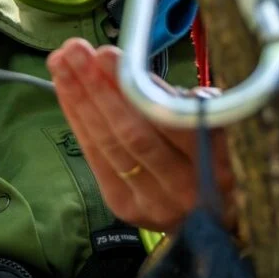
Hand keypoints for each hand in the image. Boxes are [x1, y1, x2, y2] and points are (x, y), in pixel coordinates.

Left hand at [47, 38, 234, 232]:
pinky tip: (65, 90)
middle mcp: (182, 187)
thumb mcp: (216, 133)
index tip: (109, 54)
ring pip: (109, 143)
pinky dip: (78, 119)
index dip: (136, 88)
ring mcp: (149, 199)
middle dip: (98, 86)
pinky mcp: (123, 204)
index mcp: (215, 166)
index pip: (170, 122)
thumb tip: (145, 74)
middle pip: (132, 133)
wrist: (208, 226)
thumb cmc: (214, 163)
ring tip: (62, 62)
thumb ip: (187, 107)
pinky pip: (96, 155)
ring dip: (80, 98)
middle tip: (75, 50)